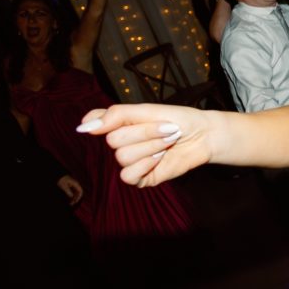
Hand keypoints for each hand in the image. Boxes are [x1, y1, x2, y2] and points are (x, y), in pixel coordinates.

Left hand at [57, 175, 83, 205]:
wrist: (58, 176)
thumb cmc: (61, 180)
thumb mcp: (64, 186)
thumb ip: (68, 191)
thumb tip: (71, 197)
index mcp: (76, 184)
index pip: (80, 191)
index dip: (79, 197)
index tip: (75, 201)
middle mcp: (75, 185)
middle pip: (78, 193)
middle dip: (76, 199)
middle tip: (72, 204)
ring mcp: (73, 186)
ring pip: (76, 194)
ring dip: (74, 198)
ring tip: (70, 203)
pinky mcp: (70, 187)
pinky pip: (73, 193)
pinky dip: (72, 197)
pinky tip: (69, 200)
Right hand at [77, 104, 213, 187]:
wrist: (204, 136)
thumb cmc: (179, 120)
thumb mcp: (148, 111)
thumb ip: (117, 116)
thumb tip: (85, 126)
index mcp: (122, 123)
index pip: (96, 123)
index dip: (96, 123)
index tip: (101, 124)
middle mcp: (123, 143)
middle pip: (114, 141)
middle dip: (144, 133)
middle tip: (165, 128)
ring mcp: (132, 161)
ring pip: (123, 157)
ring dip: (151, 147)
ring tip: (168, 141)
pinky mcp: (142, 177)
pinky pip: (128, 176)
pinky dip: (145, 165)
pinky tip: (159, 158)